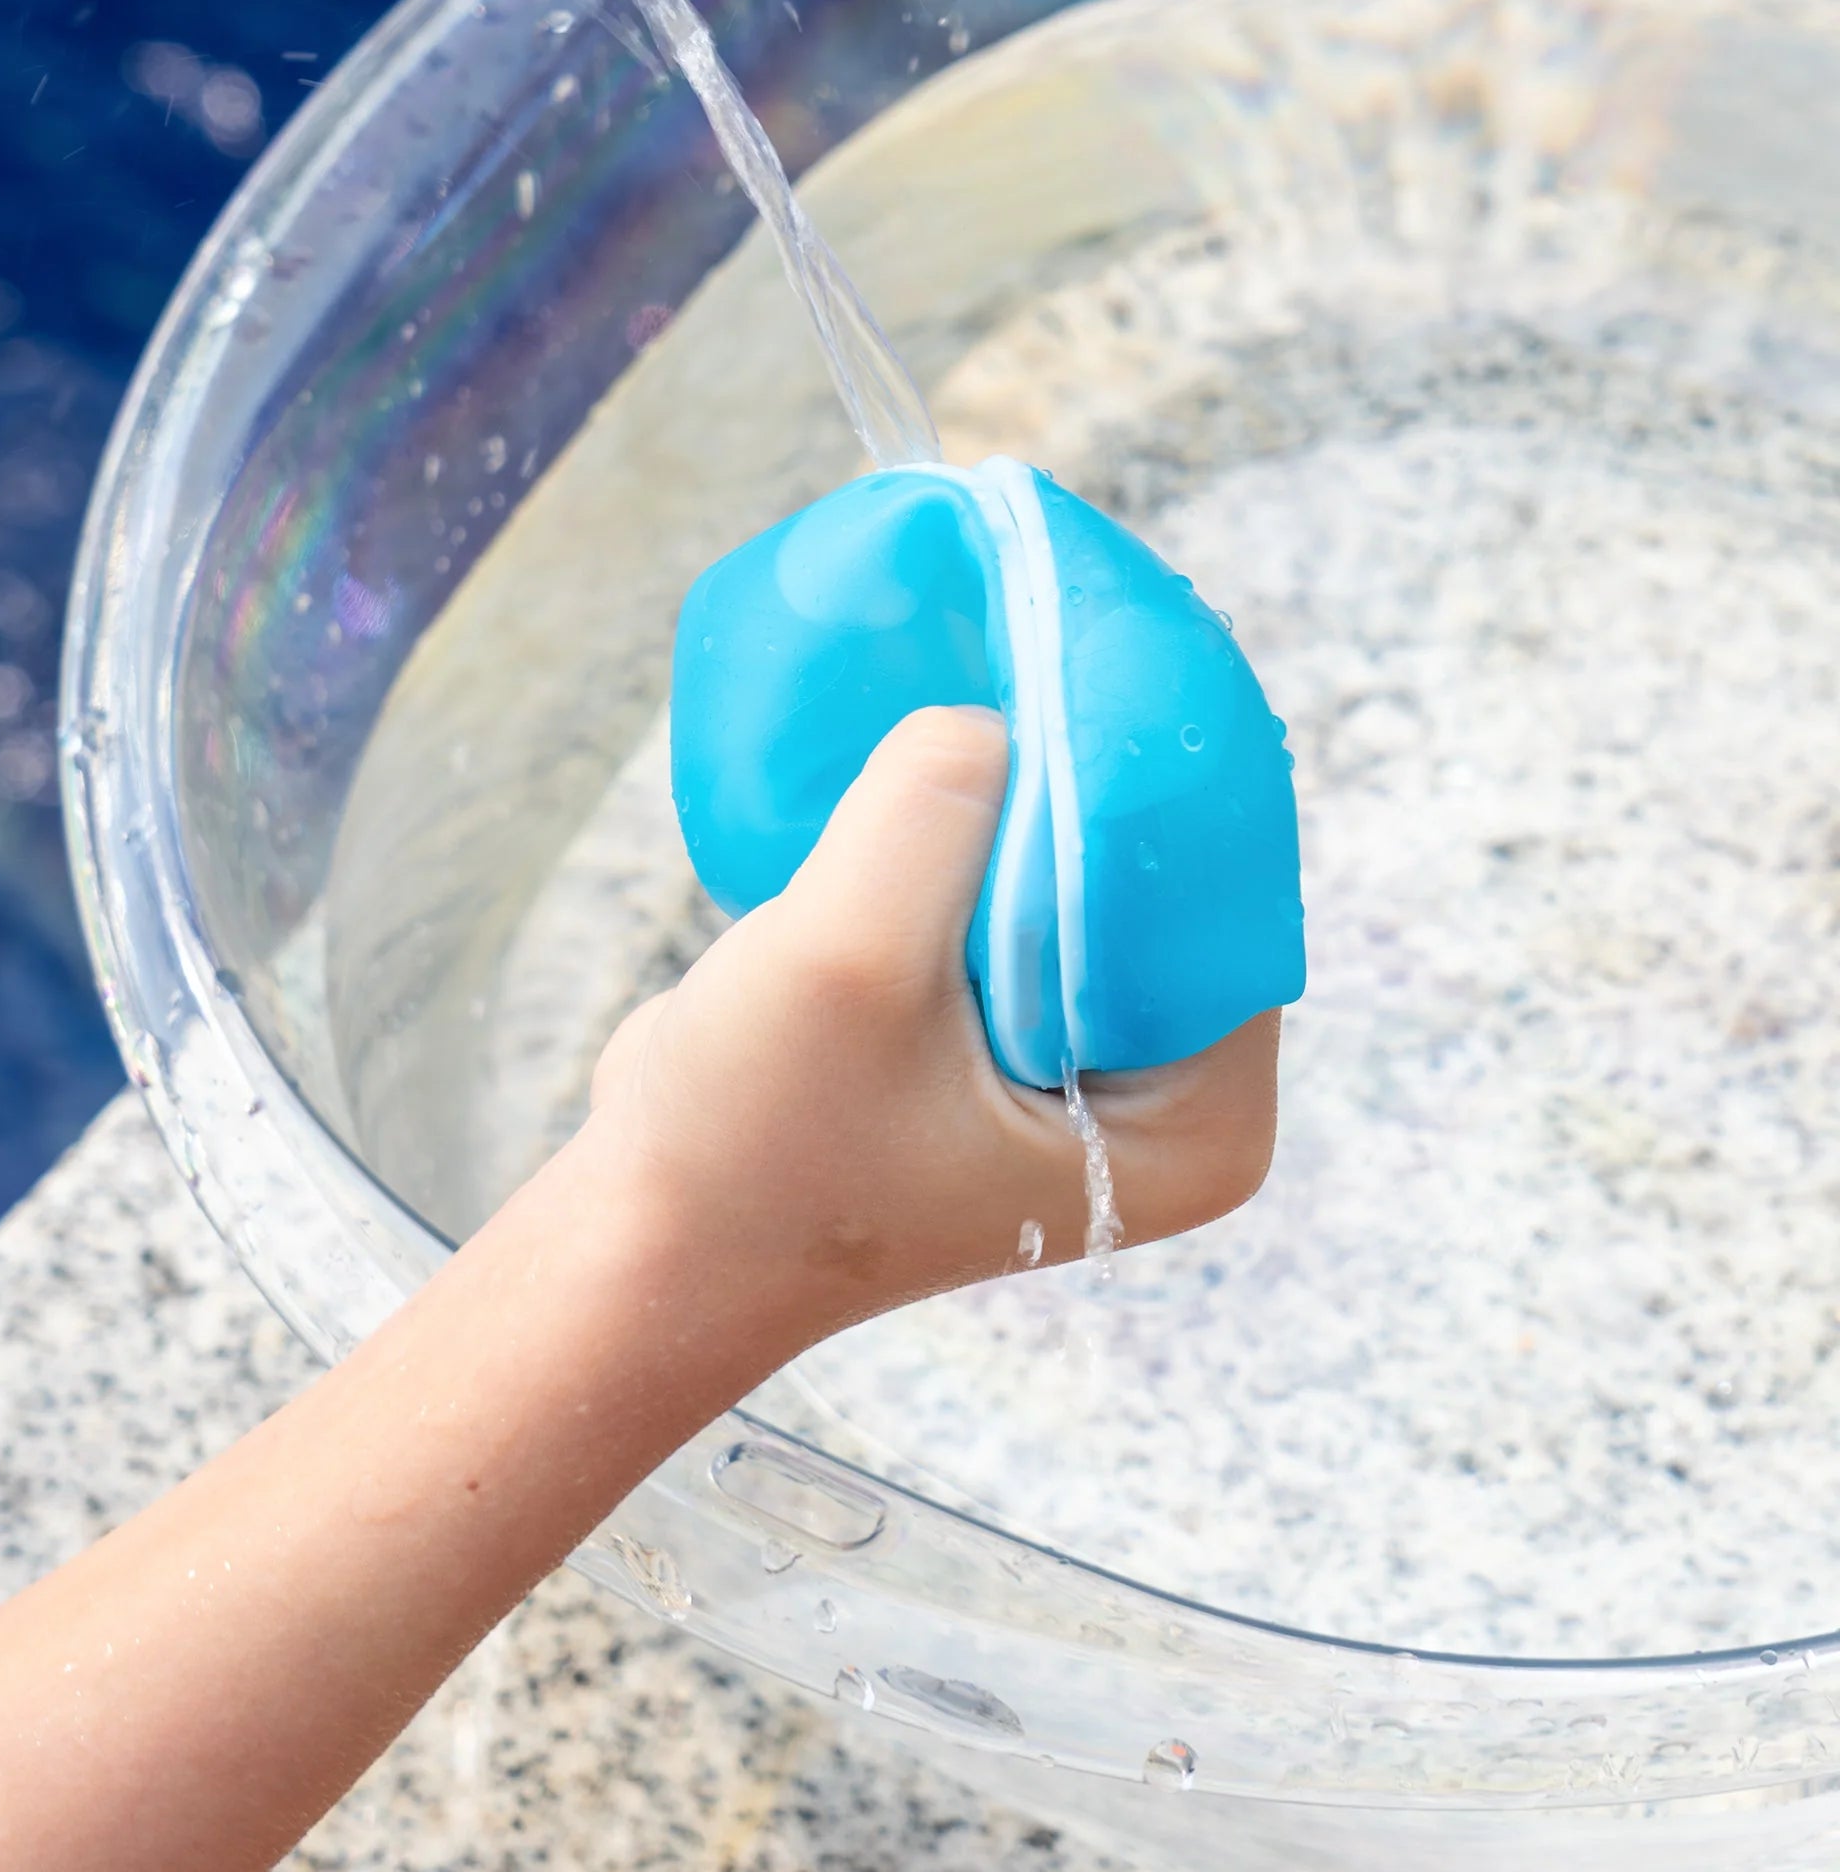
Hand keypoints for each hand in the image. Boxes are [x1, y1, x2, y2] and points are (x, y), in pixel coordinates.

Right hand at [580, 705, 1281, 1351]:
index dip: (1159, 763)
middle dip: (1093, 761)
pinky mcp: (1003, 1034)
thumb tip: (984, 711)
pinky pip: (1022, 894)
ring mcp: (1083, 1063)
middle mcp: (1165, 1092)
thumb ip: (929, 817)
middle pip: (1167, 877)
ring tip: (986, 650)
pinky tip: (931, 744)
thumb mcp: (843, 966)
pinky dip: (977, 825)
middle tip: (1036, 621)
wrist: (646, 1249)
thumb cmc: (747, 1149)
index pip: (1226, 893)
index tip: (1091, 636)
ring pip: (1087, 874)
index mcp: (1199, 1120)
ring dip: (1029, 781)